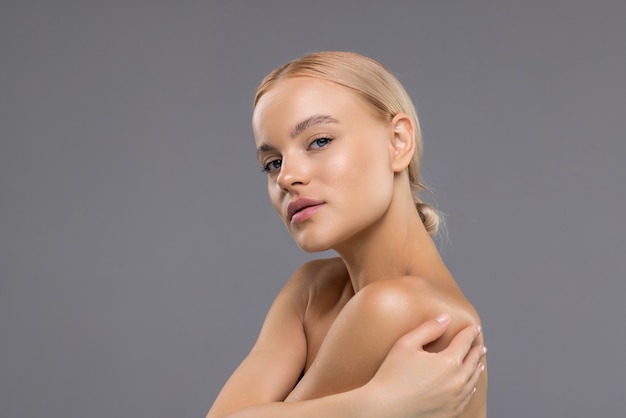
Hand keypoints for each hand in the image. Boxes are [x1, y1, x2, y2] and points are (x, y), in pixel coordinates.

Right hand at [361, 314, 485, 417]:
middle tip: (481, 346)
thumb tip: (445, 319)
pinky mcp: (449, 413)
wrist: (385, 408)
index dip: (470, 333)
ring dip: (477, 370)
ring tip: (479, 364)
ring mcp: (454, 400)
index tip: (475, 328)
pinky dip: (470, 389)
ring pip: (472, 381)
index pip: (464, 343)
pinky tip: (469, 387)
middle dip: (477, 352)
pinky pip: (466, 399)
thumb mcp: (406, 344)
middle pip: (472, 362)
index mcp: (449, 362)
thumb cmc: (392, 375)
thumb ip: (428, 329)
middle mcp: (457, 382)